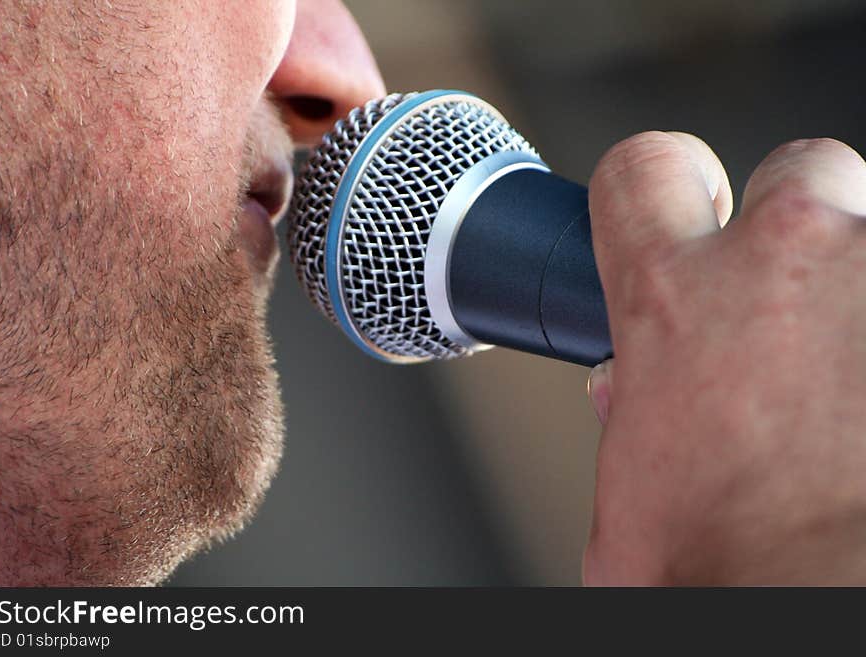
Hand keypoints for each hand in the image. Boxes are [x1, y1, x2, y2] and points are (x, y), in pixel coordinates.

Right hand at [583, 133, 865, 584]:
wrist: (833, 612)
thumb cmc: (735, 572)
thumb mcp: (632, 500)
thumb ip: (627, 422)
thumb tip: (629, 389)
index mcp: (675, 297)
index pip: (646, 170)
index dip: (661, 185)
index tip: (688, 206)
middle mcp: (787, 256)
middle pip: (797, 174)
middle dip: (797, 232)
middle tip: (801, 310)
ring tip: (861, 376)